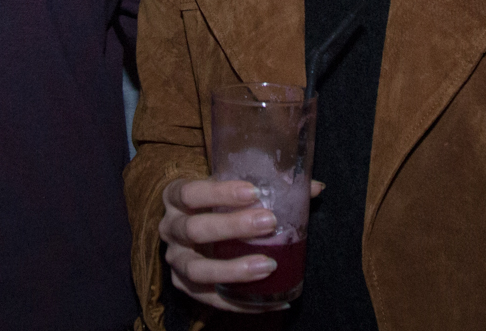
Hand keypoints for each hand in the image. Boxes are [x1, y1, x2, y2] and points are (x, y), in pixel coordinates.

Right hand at [159, 177, 320, 312]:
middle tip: (268, 222)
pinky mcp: (185, 287)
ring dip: (233, 270)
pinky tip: (272, 300)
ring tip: (267, 266)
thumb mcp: (230, 187)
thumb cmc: (215, 202)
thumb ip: (269, 184)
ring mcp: (176, 261)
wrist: (189, 224)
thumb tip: (315, 188)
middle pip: (195, 230)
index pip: (191, 193)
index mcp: (175, 197)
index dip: (220, 193)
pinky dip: (242, 302)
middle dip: (232, 227)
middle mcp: (170, 228)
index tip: (254, 192)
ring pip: (197, 269)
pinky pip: (212, 300)